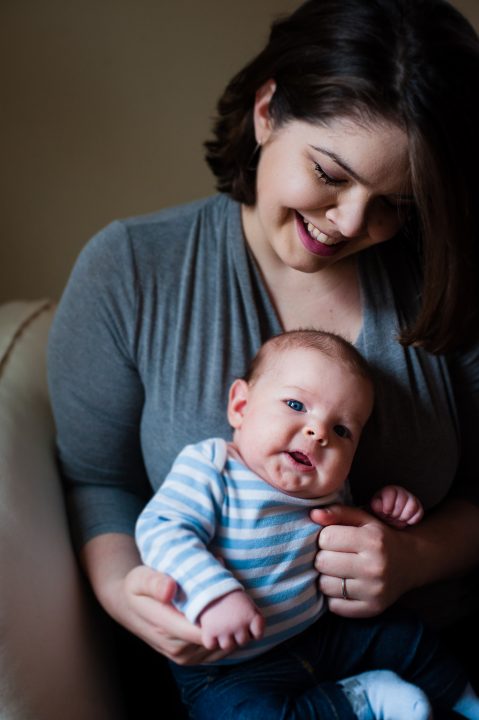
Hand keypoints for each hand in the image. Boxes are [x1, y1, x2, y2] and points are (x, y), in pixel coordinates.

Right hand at [82, 534, 227, 664]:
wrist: (129, 606)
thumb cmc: (137, 587)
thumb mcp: (140, 578)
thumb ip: (154, 582)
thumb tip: (170, 589)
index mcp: (166, 627)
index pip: (204, 631)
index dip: (224, 618)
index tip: (233, 597)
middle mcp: (176, 648)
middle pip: (216, 639)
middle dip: (232, 621)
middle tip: (238, 596)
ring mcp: (184, 657)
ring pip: (221, 647)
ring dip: (232, 629)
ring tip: (237, 605)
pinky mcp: (190, 659)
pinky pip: (217, 652)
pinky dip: (228, 636)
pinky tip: (230, 617)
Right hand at [199, 590, 264, 650]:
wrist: (211, 584)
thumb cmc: (231, 596)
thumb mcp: (248, 603)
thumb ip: (256, 619)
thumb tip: (255, 638)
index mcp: (250, 616)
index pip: (258, 635)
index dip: (253, 631)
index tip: (247, 622)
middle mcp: (239, 625)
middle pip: (243, 642)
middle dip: (239, 634)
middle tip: (231, 621)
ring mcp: (223, 630)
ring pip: (227, 646)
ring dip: (225, 639)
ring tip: (222, 626)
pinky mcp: (209, 632)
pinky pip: (211, 645)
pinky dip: (211, 640)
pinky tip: (211, 629)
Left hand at [311, 504, 413, 618]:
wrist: (411, 562)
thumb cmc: (380, 538)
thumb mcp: (364, 520)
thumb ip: (338, 513)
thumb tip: (313, 515)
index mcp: (372, 540)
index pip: (326, 538)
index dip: (324, 537)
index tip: (333, 539)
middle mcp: (374, 567)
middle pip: (322, 562)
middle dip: (323, 556)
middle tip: (334, 555)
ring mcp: (374, 591)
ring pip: (325, 585)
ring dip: (325, 577)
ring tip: (338, 570)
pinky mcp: (371, 609)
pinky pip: (334, 606)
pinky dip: (333, 596)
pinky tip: (344, 586)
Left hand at [370, 485, 423, 528]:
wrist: (390, 517)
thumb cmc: (381, 511)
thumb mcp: (375, 507)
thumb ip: (376, 505)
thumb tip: (380, 506)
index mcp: (389, 490)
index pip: (391, 493)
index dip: (388, 505)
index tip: (386, 512)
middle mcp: (401, 492)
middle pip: (402, 500)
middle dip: (395, 513)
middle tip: (391, 517)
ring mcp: (411, 499)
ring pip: (412, 506)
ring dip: (404, 516)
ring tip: (398, 519)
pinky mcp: (418, 507)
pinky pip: (419, 513)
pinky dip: (412, 520)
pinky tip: (405, 521)